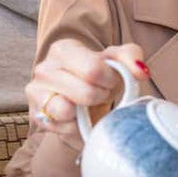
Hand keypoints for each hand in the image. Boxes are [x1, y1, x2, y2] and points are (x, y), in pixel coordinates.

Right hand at [25, 40, 148, 140]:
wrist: (80, 104)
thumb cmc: (97, 79)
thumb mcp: (116, 62)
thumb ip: (131, 58)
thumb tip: (141, 71)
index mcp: (63, 49)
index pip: (93, 68)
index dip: (109, 80)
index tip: (110, 81)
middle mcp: (44, 68)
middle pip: (85, 92)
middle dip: (100, 97)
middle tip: (100, 95)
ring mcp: (36, 93)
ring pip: (67, 110)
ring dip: (85, 112)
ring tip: (86, 106)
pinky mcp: (37, 116)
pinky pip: (63, 127)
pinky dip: (76, 126)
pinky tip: (77, 118)